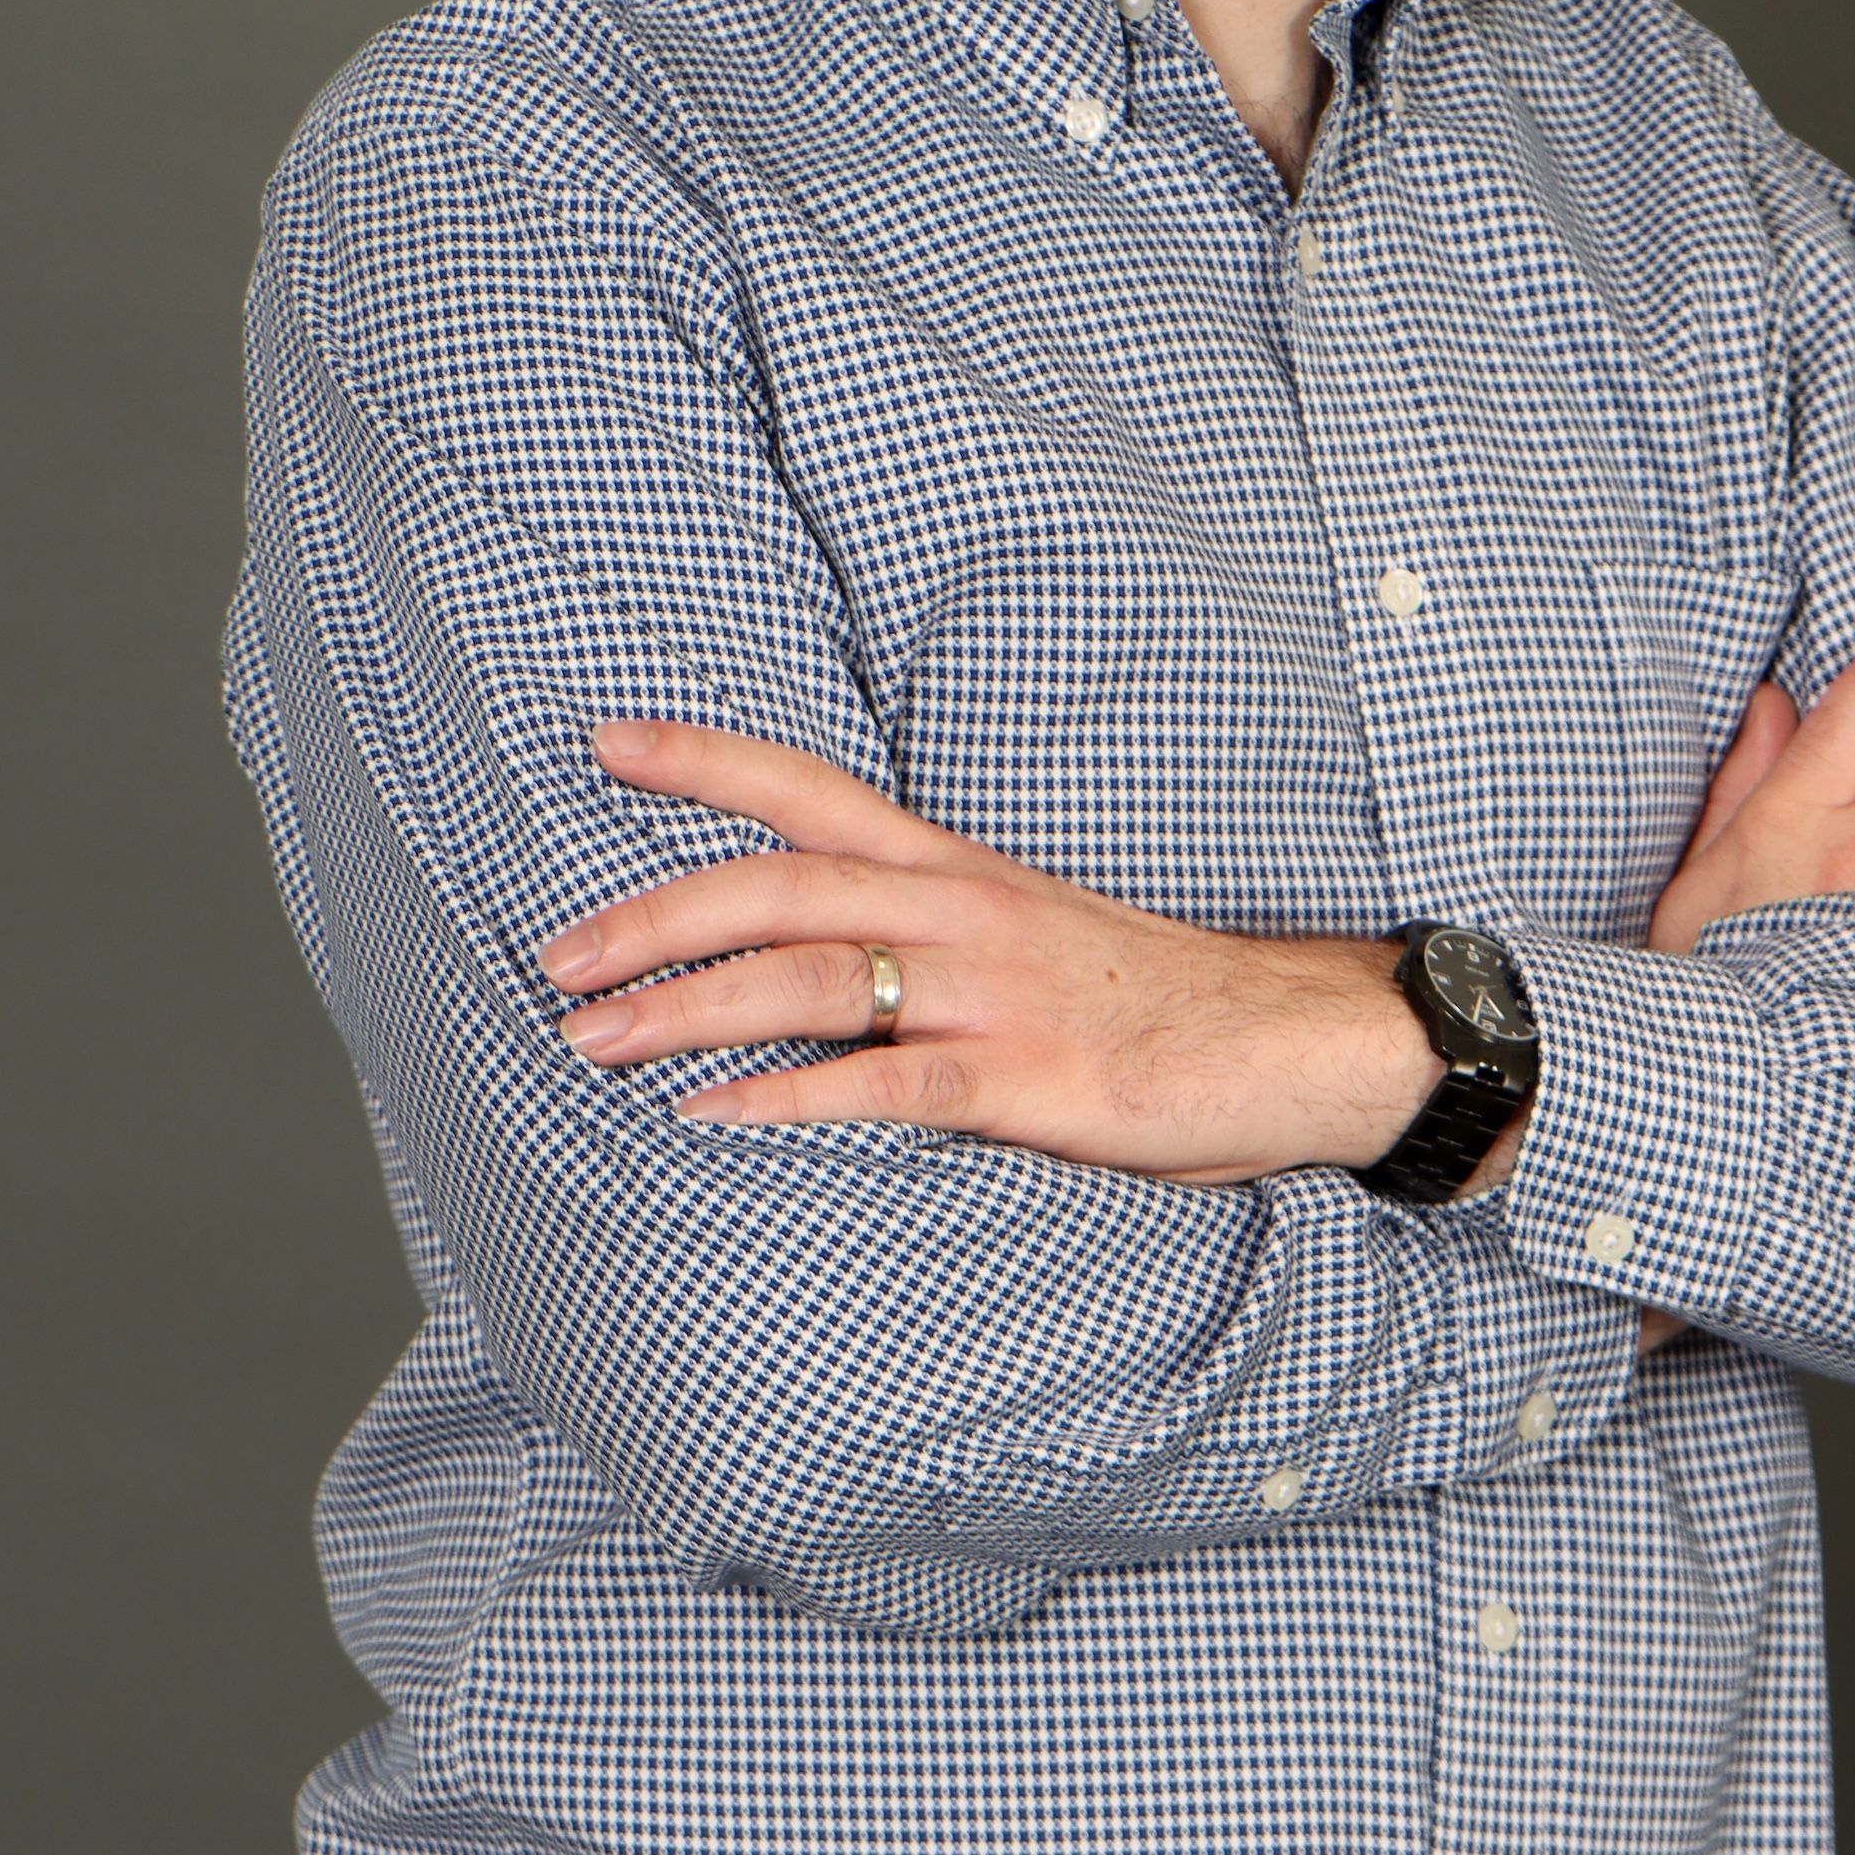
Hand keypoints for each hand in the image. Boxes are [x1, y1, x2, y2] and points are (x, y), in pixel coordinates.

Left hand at [537, 724, 1431, 1183]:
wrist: (1300, 1042)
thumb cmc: (1156, 1001)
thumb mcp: (1032, 942)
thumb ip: (928, 946)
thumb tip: (812, 971)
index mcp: (958, 871)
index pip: (810, 792)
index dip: (704, 759)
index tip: (604, 740)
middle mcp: (963, 911)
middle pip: (777, 884)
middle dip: (651, 915)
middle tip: (554, 957)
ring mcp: (992, 992)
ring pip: (808, 976)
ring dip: (683, 1008)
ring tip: (591, 1038)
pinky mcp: (1024, 1077)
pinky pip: (880, 1084)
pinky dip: (782, 1097)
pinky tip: (710, 1115)